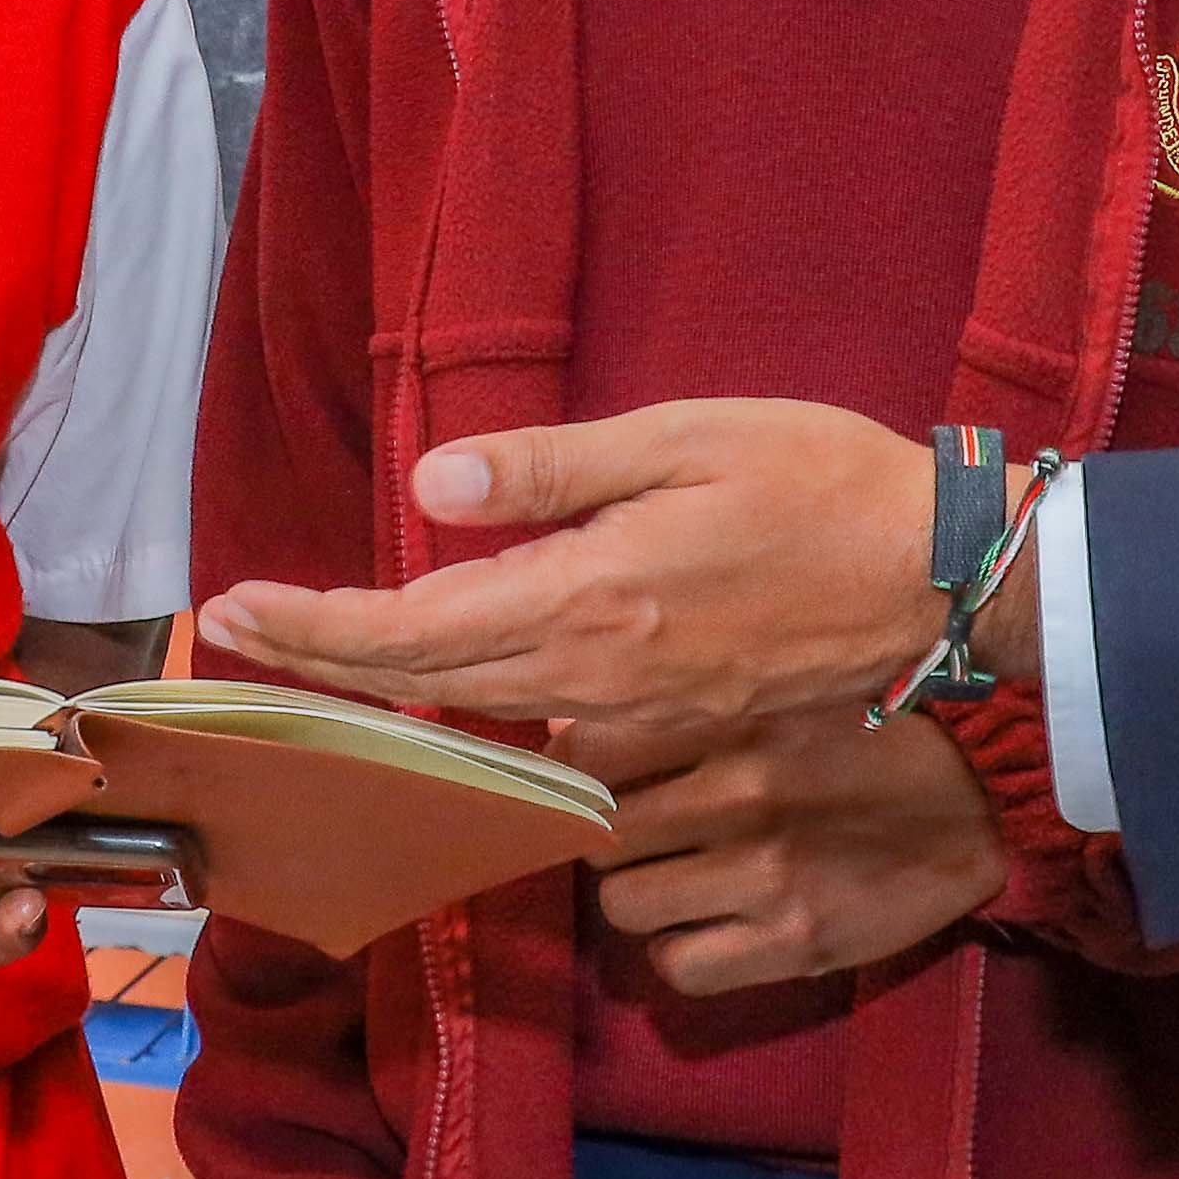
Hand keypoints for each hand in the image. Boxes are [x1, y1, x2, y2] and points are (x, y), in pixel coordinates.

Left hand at [197, 399, 969, 754]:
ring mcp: (637, 726)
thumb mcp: (685, 439)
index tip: (231, 611)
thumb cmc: (824, 488)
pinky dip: (476, 711)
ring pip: (482, 719)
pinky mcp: (675, 739)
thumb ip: (553, 470)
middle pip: (424, 687)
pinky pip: (545, 740)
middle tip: (236, 632)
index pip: (410, 630)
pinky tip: (451, 681)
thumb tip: (431, 491)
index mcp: (588, 601)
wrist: (948, 583)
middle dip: (322, 661)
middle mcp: (597, 685)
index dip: (310, 628)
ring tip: (317, 649)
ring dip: (393, 690)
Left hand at [580, 695, 1007, 995]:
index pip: (586, 752)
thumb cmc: (869, 736)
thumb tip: (571, 725)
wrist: (984, 799)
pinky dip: (683, 952)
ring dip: (641, 896)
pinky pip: (678, 967)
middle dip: (607, 838)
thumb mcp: (778, 694)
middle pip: (596, 835)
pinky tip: (714, 927)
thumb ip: (683, 710)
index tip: (588, 784)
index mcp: (733, 720)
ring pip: (622, 905)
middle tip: (644, 836)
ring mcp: (767, 875)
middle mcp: (741, 794)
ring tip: (681, 880)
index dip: (571, 775)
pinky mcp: (796, 943)